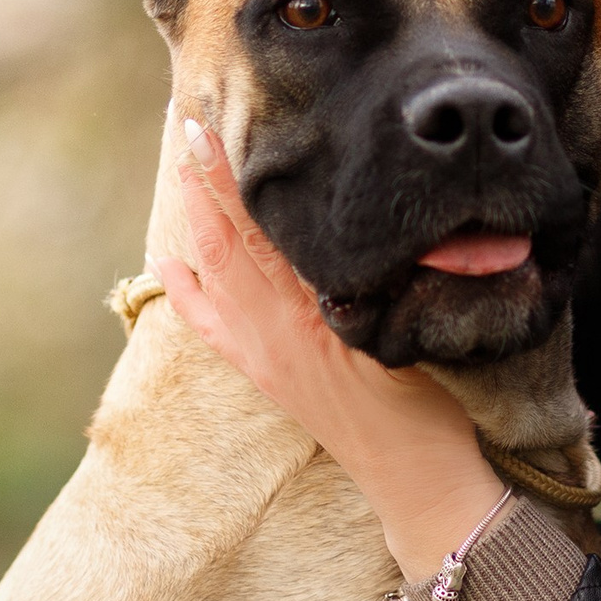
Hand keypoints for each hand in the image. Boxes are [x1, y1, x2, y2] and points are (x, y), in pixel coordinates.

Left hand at [161, 120, 501, 577]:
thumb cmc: (431, 403)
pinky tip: (169, 258)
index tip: (208, 127)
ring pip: (210, 275)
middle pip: (221, 243)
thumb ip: (386, 277)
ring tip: (182, 164)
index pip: (256, 233)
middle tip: (187, 120)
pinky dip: (186, 287)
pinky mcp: (264, 375)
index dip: (228, 179)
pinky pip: (210, 324)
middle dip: (201, 181)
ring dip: (193, 217)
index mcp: (309, 316)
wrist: (417, 479)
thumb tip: (358, 216)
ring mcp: (262, 356)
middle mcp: (272, 334)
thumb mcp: (411, 328)